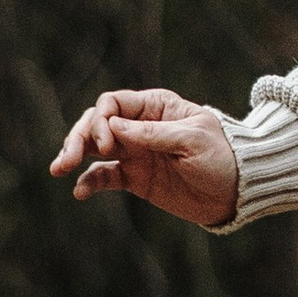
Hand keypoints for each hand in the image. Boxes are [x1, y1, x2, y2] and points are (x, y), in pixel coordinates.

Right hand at [48, 86, 238, 228]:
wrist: (238, 192)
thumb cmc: (222, 157)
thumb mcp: (192, 141)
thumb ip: (153, 134)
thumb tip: (111, 125)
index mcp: (156, 107)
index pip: (113, 104)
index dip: (101, 120)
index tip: (108, 144)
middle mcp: (139, 126)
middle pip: (96, 124)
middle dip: (78, 138)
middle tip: (67, 160)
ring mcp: (135, 152)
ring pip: (93, 148)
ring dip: (74, 155)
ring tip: (59, 170)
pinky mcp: (134, 178)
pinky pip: (104, 176)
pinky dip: (89, 182)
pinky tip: (80, 192)